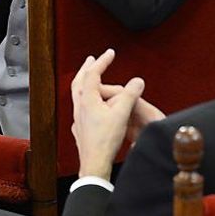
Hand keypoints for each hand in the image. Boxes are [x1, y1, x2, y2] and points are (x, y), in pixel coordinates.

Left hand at [70, 49, 146, 179]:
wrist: (94, 163)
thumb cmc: (106, 140)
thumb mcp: (121, 114)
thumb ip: (129, 95)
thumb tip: (138, 80)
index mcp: (87, 99)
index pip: (93, 73)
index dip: (103, 61)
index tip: (111, 52)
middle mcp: (79, 106)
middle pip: (79, 81)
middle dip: (87, 68)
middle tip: (93, 59)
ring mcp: (77, 117)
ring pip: (77, 94)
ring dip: (83, 82)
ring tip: (89, 79)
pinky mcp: (79, 128)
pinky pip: (79, 108)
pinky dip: (84, 99)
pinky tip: (88, 104)